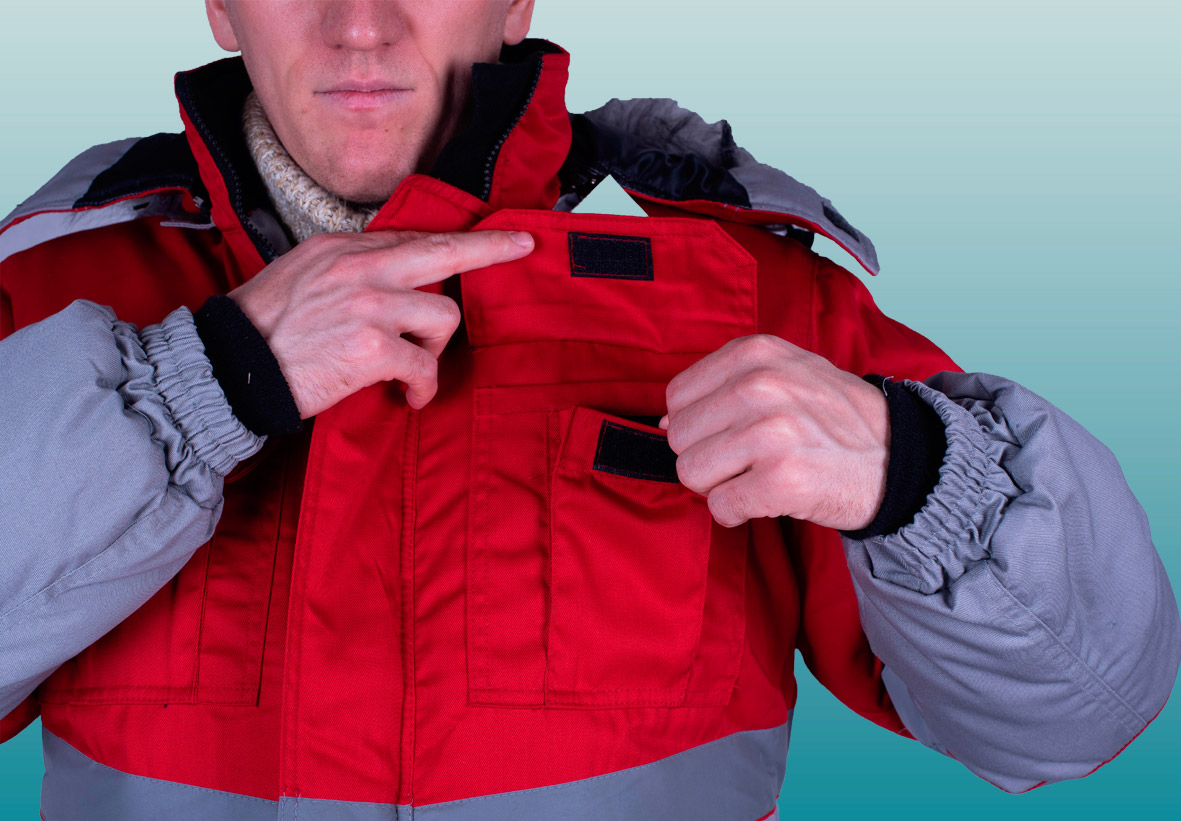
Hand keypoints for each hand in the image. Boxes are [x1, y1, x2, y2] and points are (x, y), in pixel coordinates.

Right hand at [228, 229, 533, 416]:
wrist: (228, 367)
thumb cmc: (262, 330)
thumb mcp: (302, 276)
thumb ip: (350, 271)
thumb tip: (393, 279)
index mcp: (342, 249)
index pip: (414, 238)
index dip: (461, 239)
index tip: (500, 234)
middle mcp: (360, 268)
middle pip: (445, 251)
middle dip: (490, 248)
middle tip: (521, 248)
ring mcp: (369, 304)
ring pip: (443, 316)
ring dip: (435, 349)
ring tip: (411, 369)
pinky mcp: (372, 347)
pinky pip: (425, 365)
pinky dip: (422, 386)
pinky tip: (407, 396)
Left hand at [660, 334, 888, 530]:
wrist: (899, 458)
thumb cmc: (833, 418)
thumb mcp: (785, 372)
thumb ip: (724, 385)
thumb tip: (661, 423)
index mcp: (756, 353)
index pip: (677, 396)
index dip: (698, 424)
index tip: (732, 431)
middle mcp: (761, 386)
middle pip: (678, 437)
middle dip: (706, 457)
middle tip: (748, 459)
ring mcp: (772, 432)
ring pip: (691, 473)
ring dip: (719, 486)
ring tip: (757, 476)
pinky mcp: (784, 480)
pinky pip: (721, 507)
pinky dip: (737, 513)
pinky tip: (768, 498)